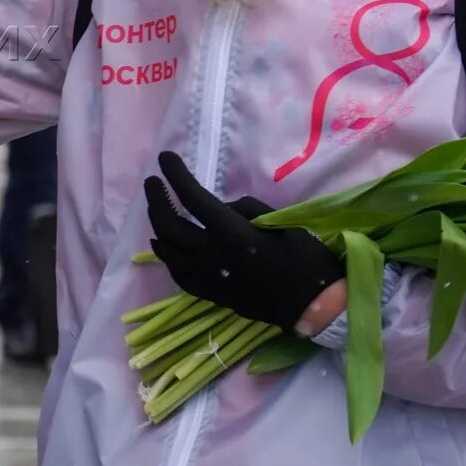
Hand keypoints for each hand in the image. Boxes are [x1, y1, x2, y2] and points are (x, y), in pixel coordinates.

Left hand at [144, 151, 343, 332]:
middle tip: (153, 182)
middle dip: (156, 199)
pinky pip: (176, 272)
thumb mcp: (281, 224)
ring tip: (157, 208)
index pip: (193, 198)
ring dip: (157, 224)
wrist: (313, 307)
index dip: (176, 175)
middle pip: (169, 224)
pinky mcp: (209, 294)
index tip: (165, 158)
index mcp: (233, 234)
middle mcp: (213, 255)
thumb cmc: (305, 260)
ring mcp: (207, 277)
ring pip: (166, 249)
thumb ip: (246, 210)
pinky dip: (165, 254)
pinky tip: (162, 244)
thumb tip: (220, 207)